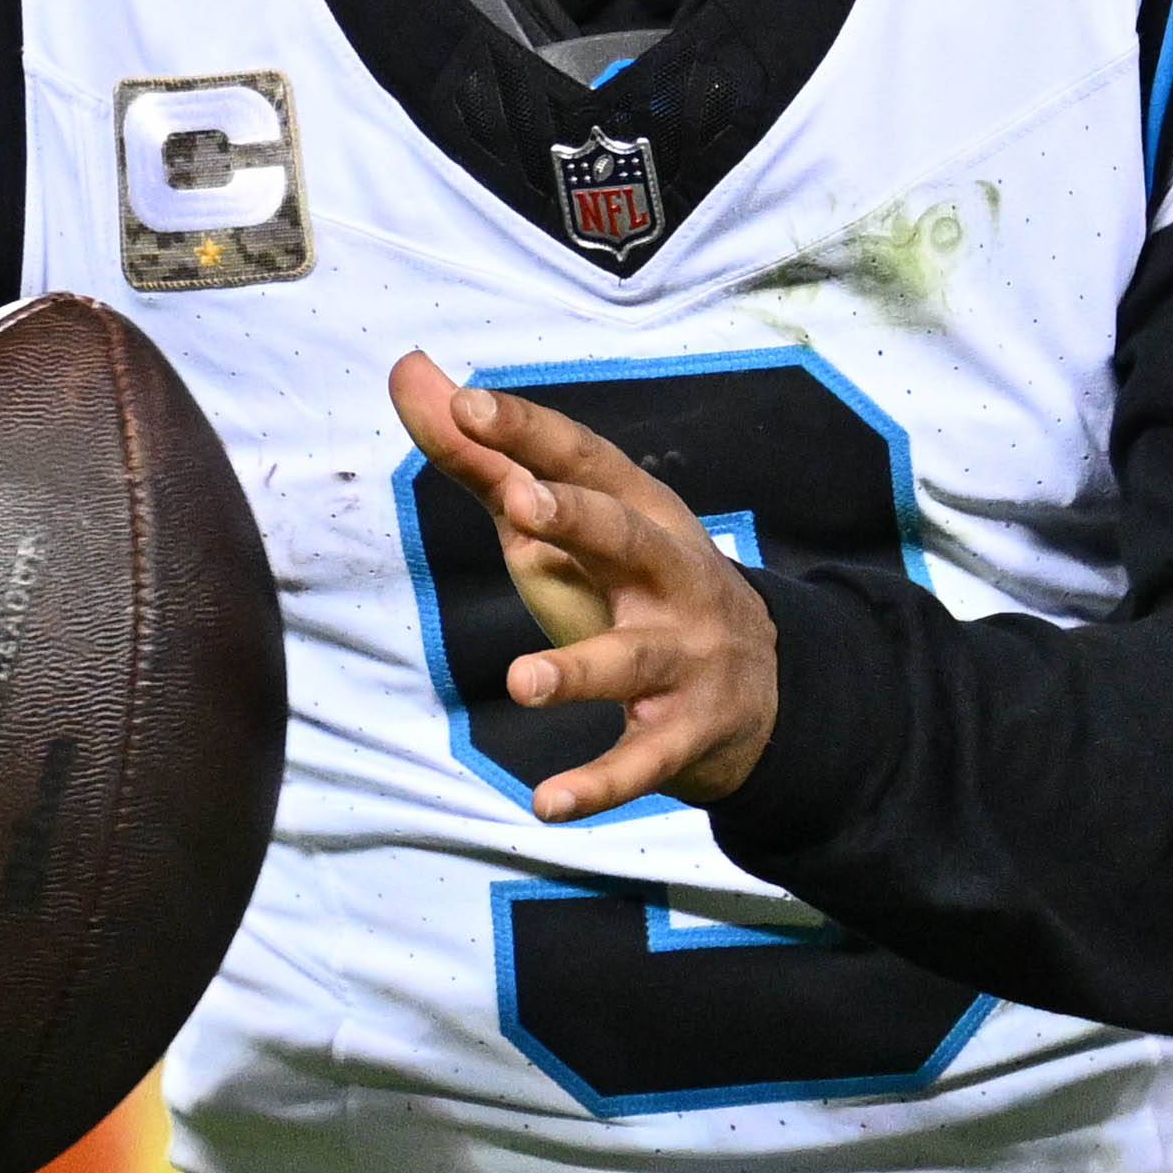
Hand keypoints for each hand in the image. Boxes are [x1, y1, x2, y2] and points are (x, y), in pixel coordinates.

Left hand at [390, 350, 778, 821]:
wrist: (764, 691)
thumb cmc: (633, 591)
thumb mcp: (563, 528)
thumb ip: (483, 458)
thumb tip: (408, 368)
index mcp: (638, 513)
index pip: (582, 460)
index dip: (527, 433)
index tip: (466, 405)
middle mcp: (670, 575)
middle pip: (627, 537)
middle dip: (581, 519)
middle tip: (521, 506)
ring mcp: (686, 656)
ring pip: (634, 659)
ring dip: (582, 670)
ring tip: (522, 681)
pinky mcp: (687, 733)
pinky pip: (643, 762)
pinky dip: (599, 785)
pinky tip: (548, 803)